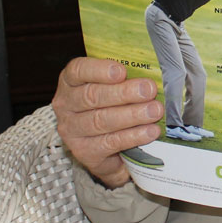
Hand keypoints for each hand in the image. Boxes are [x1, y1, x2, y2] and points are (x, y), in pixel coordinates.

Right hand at [52, 57, 163, 187]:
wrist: (108, 146)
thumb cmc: (113, 104)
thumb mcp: (116, 86)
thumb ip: (127, 77)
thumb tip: (151, 76)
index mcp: (71, 81)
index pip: (78, 70)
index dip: (99, 70)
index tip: (122, 71)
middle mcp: (66, 105)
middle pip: (92, 96)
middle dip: (124, 93)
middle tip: (149, 90)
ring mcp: (72, 130)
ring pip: (101, 120)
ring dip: (132, 115)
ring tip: (155, 110)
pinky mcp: (85, 152)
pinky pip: (110, 143)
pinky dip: (133, 136)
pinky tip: (150, 131)